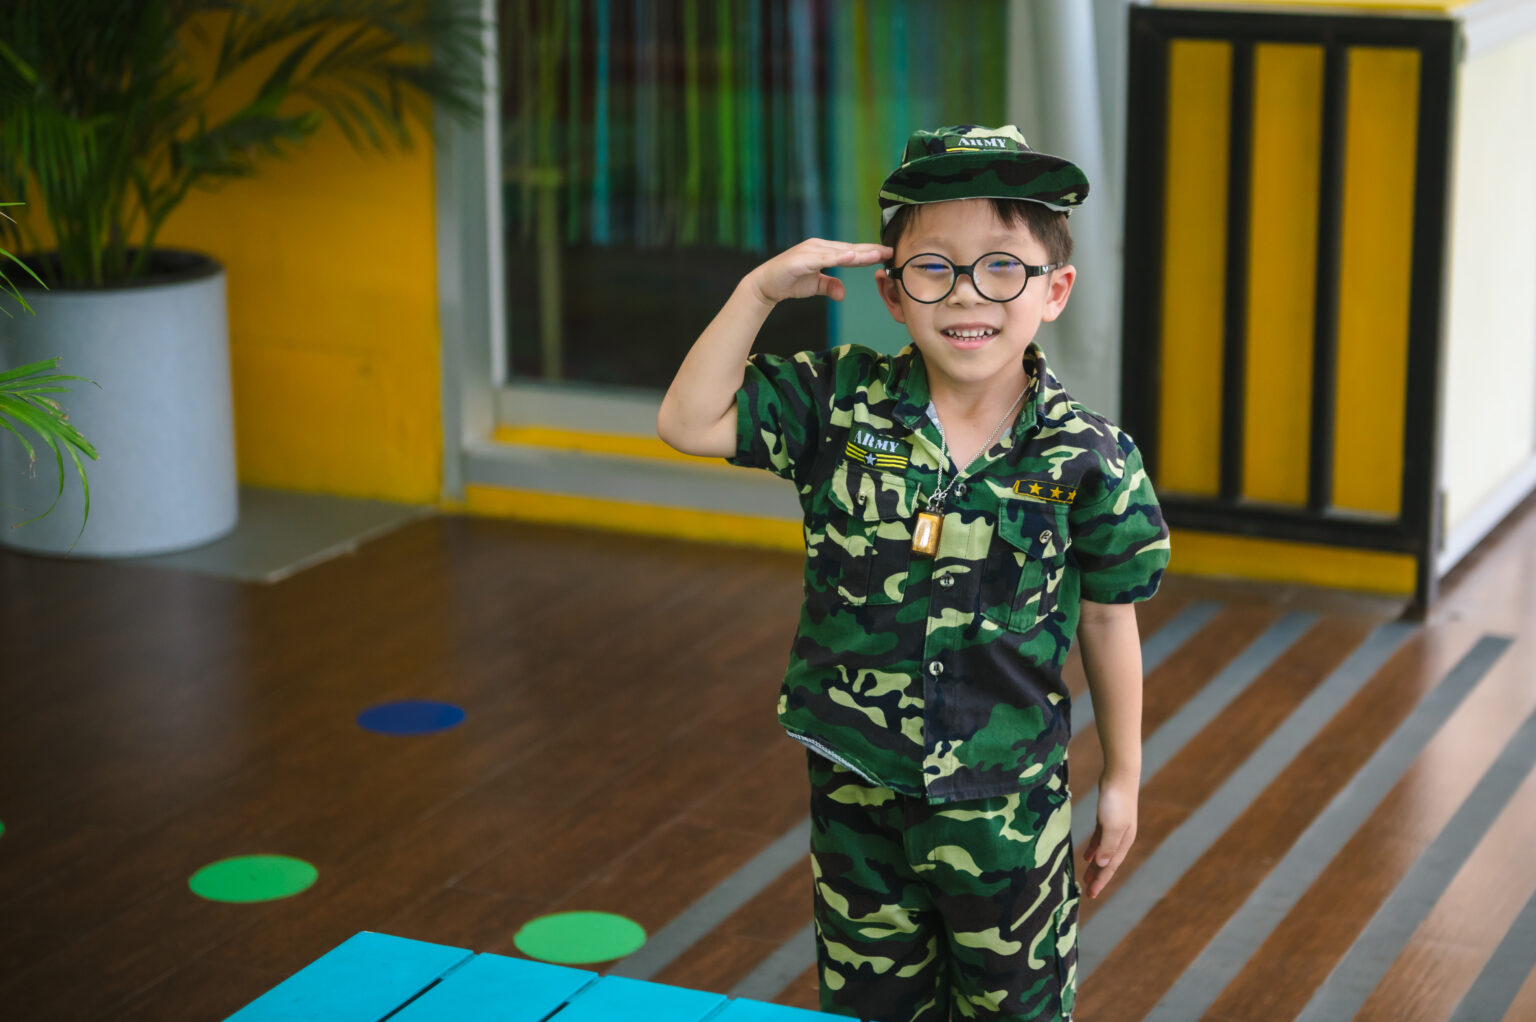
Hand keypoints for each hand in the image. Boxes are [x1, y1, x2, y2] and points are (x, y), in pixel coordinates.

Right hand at [748, 238, 892, 305]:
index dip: (869, 253)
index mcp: (824, 251)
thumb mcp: (815, 286)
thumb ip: (830, 286)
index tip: (887, 254)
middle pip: (849, 249)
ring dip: (858, 253)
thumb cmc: (789, 282)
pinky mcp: (802, 259)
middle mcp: (819, 247)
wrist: (765, 285)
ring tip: (876, 254)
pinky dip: (837, 257)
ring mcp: (810, 251)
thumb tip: (842, 293)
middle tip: (890, 251)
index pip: (851, 252)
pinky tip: (850, 256)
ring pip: (839, 252)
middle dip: (870, 251)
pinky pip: (823, 258)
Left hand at [1081, 774, 1137, 898]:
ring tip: (1086, 877)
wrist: (1119, 776)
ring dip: (1095, 866)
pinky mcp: (1107, 819)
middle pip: (1108, 862)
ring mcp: (1115, 828)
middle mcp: (1121, 838)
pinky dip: (1094, 849)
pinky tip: (1087, 856)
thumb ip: (1107, 846)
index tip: (1091, 895)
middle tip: (1088, 892)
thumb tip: (1101, 865)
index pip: (1110, 867)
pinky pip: (1100, 840)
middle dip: (1099, 877)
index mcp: (1123, 842)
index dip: (1101, 881)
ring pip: (1103, 853)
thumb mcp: (1111, 826)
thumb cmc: (1116, 801)